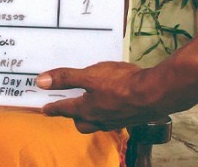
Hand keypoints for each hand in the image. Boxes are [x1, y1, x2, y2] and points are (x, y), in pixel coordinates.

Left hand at [37, 62, 166, 132]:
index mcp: (87, 109)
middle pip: (81, 122)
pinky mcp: (131, 118)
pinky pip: (114, 118)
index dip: (52, 107)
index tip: (44, 109)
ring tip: (91, 105)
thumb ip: (66, 78)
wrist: (156, 93)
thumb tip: (41, 82)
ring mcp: (116, 120)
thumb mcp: (90, 75)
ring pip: (98, 122)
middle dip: (73, 116)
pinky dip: (109, 112)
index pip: (64, 109)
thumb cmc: (122, 84)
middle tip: (68, 107)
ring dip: (92, 115)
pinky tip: (115, 104)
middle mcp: (100, 119)